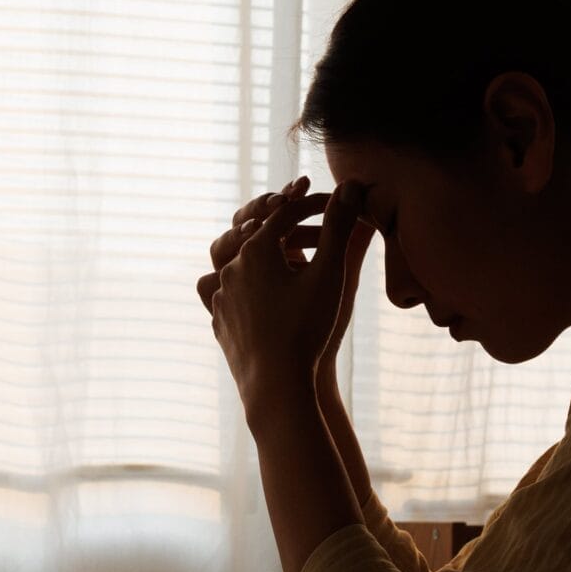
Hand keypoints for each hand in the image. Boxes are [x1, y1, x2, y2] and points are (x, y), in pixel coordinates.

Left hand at [196, 175, 372, 414]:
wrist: (276, 386)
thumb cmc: (307, 328)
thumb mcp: (331, 274)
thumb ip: (340, 227)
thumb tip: (352, 186)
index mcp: (256, 250)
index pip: (284, 215)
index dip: (310, 205)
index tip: (330, 201)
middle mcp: (231, 268)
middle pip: (255, 233)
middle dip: (279, 224)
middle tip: (296, 217)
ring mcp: (221, 296)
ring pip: (231, 261)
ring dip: (251, 252)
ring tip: (270, 252)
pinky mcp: (218, 322)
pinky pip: (224, 294)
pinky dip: (240, 285)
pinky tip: (254, 292)